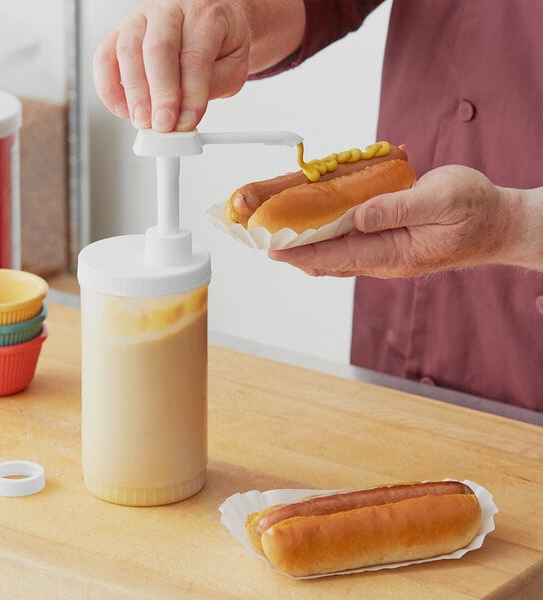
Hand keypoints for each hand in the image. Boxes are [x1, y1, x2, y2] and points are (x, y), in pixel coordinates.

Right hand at [93, 0, 250, 131]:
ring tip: (144, 121)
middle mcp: (170, 11)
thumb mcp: (233, 66)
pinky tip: (123, 110)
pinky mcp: (121, 32)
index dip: (190, 95)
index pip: (194, 58)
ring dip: (134, 93)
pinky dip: (108, 88)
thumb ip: (215, 86)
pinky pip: (104, 56)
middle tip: (162, 125)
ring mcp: (142, 18)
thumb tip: (186, 112)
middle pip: (158, 50)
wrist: (212, 16)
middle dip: (159, 94)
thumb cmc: (222, 42)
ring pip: (128, 50)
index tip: (186, 123)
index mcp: (205, 15)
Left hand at [269, 165, 537, 277]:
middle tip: (262, 240)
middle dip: (294, 252)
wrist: (498, 225)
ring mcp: (385, 255)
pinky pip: (348, 245)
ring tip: (277, 235)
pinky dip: (325, 238)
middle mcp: (384, 260)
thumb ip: (397, 208)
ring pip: (336, 255)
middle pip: (329, 260)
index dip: (302, 252)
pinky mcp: (387, 245)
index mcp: (396, 253)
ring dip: (306, 247)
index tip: (272, 249)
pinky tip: (311, 227)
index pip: (338, 256)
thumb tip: (357, 215)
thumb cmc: (476, 210)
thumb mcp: (442, 199)